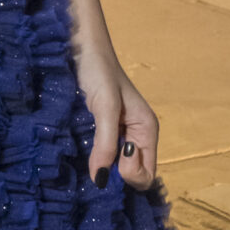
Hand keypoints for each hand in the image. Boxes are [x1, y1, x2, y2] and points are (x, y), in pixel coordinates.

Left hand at [78, 48, 159, 189]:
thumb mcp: (105, 108)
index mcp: (147, 131)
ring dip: (103, 168)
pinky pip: (103, 155)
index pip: (146, 175)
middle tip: (97, 156)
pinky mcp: (102, 131)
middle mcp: (136, 137)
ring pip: (115, 168)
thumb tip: (101, 180)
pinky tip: (82, 152)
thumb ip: (106, 143)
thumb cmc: (99, 72)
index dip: (129, 175)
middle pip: (132, 175)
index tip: (112, 158)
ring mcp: (119, 135)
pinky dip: (94, 159)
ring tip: (87, 155)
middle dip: (116, 175)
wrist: (83, 49)